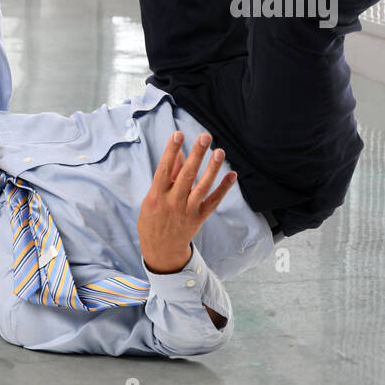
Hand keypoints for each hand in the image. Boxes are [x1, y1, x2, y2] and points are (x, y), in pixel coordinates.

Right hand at [139, 132, 236, 273]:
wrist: (161, 250)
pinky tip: (232, 175)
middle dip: (196, 155)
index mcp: (157, 195)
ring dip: (212, 169)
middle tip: (205, 137)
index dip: (171, 151)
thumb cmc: (153, 219)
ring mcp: (187, 211)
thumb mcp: (152, 198)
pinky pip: (213, 201)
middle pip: (186, 176)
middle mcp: (173, 202)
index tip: (178, 134)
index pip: (164, 169)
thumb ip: (167, 176)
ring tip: (219, 152)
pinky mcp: (199, 218)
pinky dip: (223, 189)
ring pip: (202, 187)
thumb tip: (178, 153)